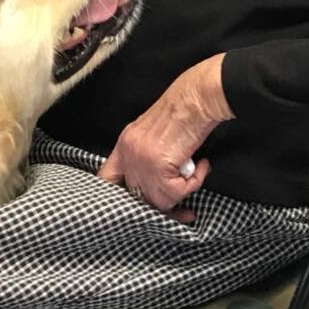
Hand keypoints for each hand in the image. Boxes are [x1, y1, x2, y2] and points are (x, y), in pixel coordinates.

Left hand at [98, 54, 233, 221]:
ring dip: (182, 191)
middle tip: (182, 210)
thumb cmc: (183, 111)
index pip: (107, 179)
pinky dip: (194, 183)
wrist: (196, 98)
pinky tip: (201, 166)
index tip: (140, 207)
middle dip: (162, 205)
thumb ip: (148, 154)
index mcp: (125, 144)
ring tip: (195, 173)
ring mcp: (142, 161)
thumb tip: (156, 182)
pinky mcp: (159, 166)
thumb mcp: (155, 132)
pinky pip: (177, 192)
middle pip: (137, 197)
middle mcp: (129, 153)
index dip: (119, 198)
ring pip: (159, 200)